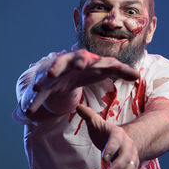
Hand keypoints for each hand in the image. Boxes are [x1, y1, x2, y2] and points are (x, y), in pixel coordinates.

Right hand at [24, 48, 138, 113]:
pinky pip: (39, 94)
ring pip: (48, 75)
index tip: (88, 64)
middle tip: (66, 68)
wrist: (65, 72)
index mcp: (83, 59)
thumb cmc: (88, 70)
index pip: (87, 58)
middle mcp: (67, 64)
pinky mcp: (45, 87)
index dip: (86, 61)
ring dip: (45, 79)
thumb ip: (119, 72)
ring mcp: (54, 74)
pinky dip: (34, 101)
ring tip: (41, 84)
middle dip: (63, 64)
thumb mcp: (103, 70)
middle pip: (65, 61)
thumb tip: (138, 75)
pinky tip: (30, 110)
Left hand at [76, 104, 139, 168]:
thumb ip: (89, 116)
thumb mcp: (99, 123)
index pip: (116, 142)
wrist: (128, 140)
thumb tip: (77, 105)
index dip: (111, 149)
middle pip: (125, 159)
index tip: (104, 158)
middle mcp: (128, 148)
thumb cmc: (108, 133)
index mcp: (119, 136)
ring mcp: (131, 160)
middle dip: (117, 168)